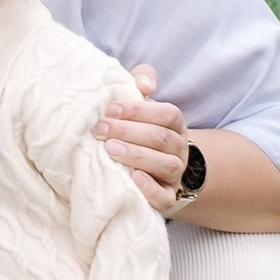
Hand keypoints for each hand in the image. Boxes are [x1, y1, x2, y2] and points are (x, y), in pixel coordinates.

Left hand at [95, 65, 188, 216]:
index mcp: (174, 123)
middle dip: (129, 132)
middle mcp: (179, 148)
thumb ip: (141, 82)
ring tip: (111, 150)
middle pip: (161, 138)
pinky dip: (150, 189)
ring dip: (137, 156)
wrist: (151, 168)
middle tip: (100, 129)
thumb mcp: (140, 103)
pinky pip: (165, 196)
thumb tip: (145, 84)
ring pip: (166, 165)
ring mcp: (175, 174)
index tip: (111, 109)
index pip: (167, 114)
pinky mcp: (167, 197)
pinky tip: (134, 179)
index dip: (140, 110)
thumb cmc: (139, 128)